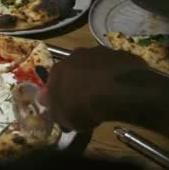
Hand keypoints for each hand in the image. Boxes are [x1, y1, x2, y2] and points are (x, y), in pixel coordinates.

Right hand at [40, 46, 167, 131]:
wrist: (117, 91)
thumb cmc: (83, 106)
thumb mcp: (63, 117)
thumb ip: (54, 110)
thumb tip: (49, 105)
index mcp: (57, 69)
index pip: (53, 82)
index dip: (59, 95)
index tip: (66, 107)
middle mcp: (75, 56)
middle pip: (73, 70)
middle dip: (77, 83)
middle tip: (85, 101)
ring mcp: (98, 52)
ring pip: (93, 66)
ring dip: (96, 77)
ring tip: (105, 95)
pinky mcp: (118, 53)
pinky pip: (112, 67)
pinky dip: (113, 76)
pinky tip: (119, 89)